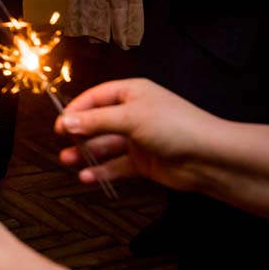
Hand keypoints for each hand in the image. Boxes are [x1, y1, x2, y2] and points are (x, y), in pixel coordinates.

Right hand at [55, 78, 220, 193]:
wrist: (209, 158)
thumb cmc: (175, 127)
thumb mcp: (130, 118)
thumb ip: (96, 121)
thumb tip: (66, 122)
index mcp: (132, 93)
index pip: (95, 98)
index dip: (76, 109)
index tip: (59, 123)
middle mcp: (134, 114)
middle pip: (98, 121)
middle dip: (79, 132)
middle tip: (61, 141)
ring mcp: (138, 139)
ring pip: (105, 144)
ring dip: (86, 152)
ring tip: (67, 159)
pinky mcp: (143, 162)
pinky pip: (117, 165)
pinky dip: (102, 170)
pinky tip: (87, 176)